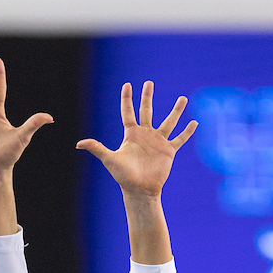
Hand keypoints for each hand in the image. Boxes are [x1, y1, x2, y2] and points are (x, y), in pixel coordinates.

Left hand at [77, 82, 196, 197]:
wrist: (139, 190)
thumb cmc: (123, 176)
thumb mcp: (109, 160)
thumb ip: (97, 149)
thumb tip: (78, 144)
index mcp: (131, 134)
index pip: (128, 112)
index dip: (127, 99)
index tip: (127, 84)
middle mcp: (145, 135)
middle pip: (147, 111)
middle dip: (147, 97)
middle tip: (149, 82)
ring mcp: (158, 142)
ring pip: (169, 122)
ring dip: (176, 111)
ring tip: (183, 98)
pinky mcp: (169, 151)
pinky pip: (180, 139)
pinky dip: (187, 132)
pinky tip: (195, 123)